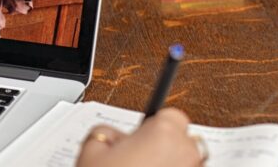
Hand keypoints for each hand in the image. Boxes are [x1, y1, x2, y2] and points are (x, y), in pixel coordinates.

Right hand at [77, 108, 203, 166]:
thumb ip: (105, 132)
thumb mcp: (90, 149)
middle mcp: (187, 154)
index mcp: (164, 134)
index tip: (142, 136)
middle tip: (137, 160)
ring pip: (185, 165)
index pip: (171, 115)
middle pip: (182, 141)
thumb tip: (114, 136)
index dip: (154, 125)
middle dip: (163, 148)